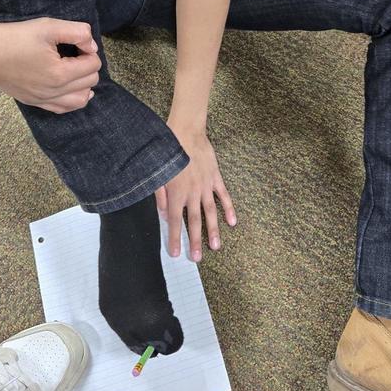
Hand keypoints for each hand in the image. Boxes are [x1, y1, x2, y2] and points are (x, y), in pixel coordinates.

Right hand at [0, 16, 101, 112]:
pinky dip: (72, 97)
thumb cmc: (15, 36)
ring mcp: (43, 100)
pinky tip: (68, 85)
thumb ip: (77, 32)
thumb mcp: (48, 26)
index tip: (76, 41)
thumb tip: (92, 46)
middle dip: (88, 65)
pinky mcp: (34, 102)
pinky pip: (63, 108)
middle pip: (90, 82)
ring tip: (74, 68)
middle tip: (74, 51)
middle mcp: (53, 92)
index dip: (88, 49)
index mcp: (59, 74)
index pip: (93, 65)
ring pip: (81, 100)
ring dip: (84, 83)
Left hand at [154, 126, 236, 261]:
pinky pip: (223, 195)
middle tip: (197, 258)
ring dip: (213, 230)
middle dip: (195, 241)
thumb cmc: (168, 151)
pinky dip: (228, 208)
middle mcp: (192, 193)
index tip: (176, 254)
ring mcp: (205, 186)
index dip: (175, 239)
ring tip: (216, 246)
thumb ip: (160, 196)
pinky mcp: (215, 177)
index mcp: (176, 193)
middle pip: (194, 221)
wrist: (185, 131)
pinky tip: (233, 222)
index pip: (175, 222)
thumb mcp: (158, 174)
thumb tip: (164, 215)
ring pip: (210, 212)